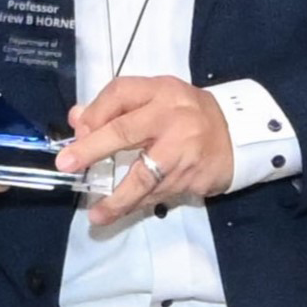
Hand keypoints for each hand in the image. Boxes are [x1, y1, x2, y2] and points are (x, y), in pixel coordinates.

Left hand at [64, 74, 235, 230]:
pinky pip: (158, 195)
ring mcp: (184, 151)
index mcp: (162, 92)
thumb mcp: (158, 98)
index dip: (94, 114)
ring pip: (142, 177)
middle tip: (67, 164)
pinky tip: (121, 212)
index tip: (77, 133)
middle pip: (124, 131)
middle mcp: (173, 117)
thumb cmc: (188, 115)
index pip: (120, 93)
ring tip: (96, 215)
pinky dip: (137, 204)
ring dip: (116, 199)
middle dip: (92, 149)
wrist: (239, 136)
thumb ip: (118, 107)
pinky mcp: (193, 178)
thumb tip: (77, 120)